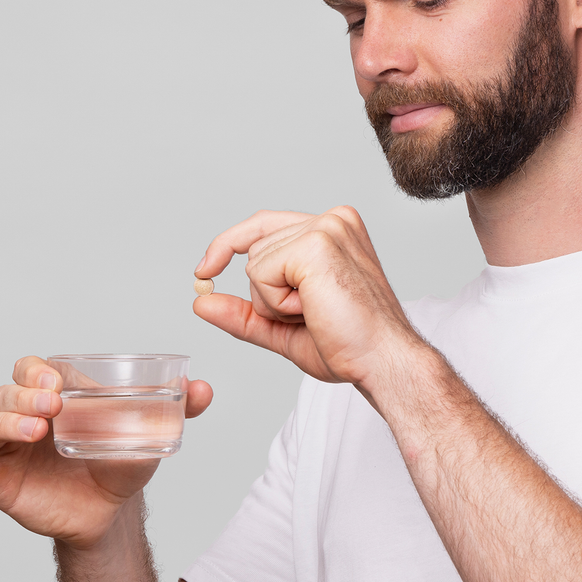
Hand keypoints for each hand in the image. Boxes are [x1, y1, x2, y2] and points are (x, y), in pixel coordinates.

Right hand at [0, 355, 213, 548]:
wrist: (108, 512)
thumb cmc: (119, 462)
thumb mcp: (148, 433)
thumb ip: (178, 409)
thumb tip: (203, 388)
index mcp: (54, 394)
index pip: (34, 369)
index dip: (39, 371)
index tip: (59, 383)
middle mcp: (24, 412)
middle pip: (8, 391)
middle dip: (26, 395)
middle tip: (52, 407)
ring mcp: (5, 444)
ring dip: (5, 420)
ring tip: (35, 432)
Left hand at [192, 207, 423, 392]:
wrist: (381, 362)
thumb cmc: (349, 346)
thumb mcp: (284, 328)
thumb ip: (245, 313)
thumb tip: (201, 302)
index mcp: (334, 229)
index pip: (265, 224)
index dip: (229, 243)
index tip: (205, 269)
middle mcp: (333, 219)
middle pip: (255, 248)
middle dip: (266, 294)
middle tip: (312, 315)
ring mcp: (326, 227)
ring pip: (255, 263)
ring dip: (274, 302)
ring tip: (317, 313)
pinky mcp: (316, 243)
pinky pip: (261, 273)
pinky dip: (276, 303)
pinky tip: (313, 310)